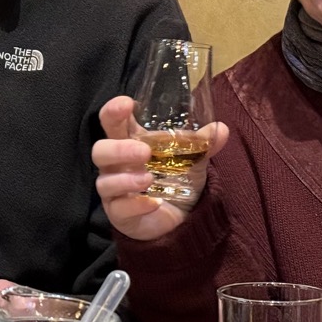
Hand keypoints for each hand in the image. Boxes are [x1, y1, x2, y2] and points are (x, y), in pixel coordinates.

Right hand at [93, 95, 228, 239]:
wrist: (179, 218)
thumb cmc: (175, 179)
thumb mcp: (192, 159)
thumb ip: (202, 144)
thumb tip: (221, 128)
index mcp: (128, 142)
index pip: (111, 122)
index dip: (113, 112)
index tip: (125, 104)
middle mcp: (115, 165)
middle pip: (100, 151)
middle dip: (119, 149)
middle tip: (144, 152)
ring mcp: (114, 190)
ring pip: (105, 182)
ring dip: (126, 179)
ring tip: (149, 179)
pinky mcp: (119, 213)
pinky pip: (119, 208)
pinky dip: (136, 204)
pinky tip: (154, 202)